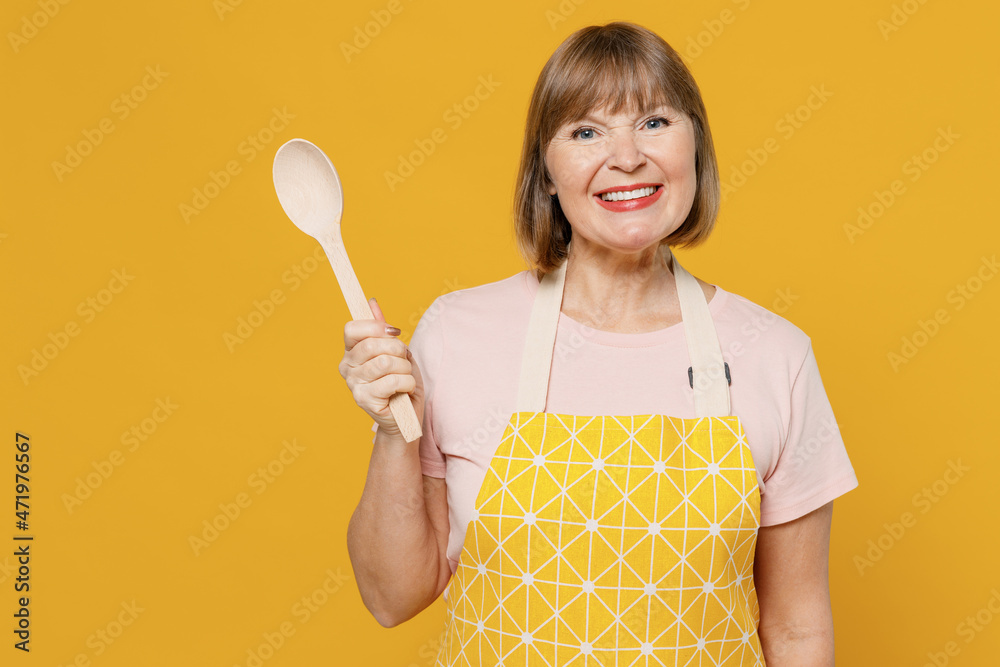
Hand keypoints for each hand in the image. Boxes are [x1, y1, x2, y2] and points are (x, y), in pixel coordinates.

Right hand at [339, 297, 424, 439]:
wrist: (407, 417)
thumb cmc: (401, 383)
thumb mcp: (396, 352)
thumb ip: (382, 329)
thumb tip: (371, 302)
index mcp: (351, 352)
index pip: (352, 328)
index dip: (376, 327)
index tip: (394, 332)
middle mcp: (346, 367)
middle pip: (373, 344)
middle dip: (398, 350)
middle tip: (404, 362)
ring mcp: (353, 385)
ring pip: (385, 362)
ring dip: (405, 369)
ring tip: (405, 378)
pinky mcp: (364, 400)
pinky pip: (393, 380)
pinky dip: (407, 383)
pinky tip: (404, 391)